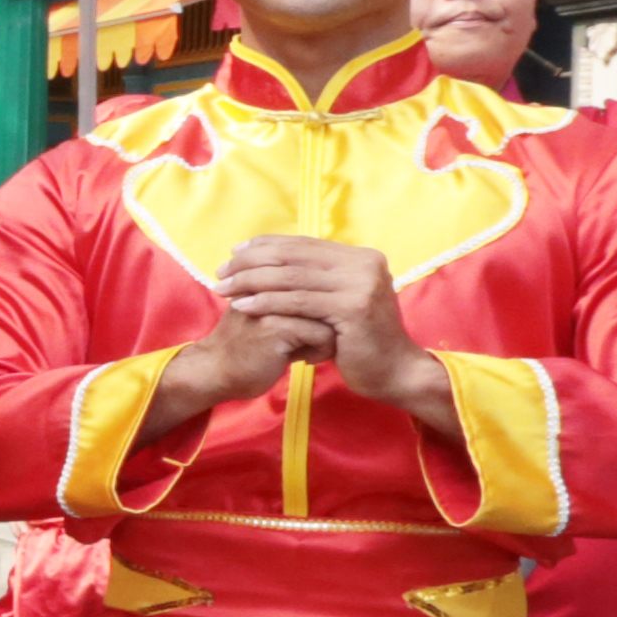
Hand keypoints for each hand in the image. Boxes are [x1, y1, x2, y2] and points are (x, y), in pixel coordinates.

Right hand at [144, 290, 331, 429]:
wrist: (214, 370)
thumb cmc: (245, 344)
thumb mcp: (265, 312)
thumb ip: (290, 298)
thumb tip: (330, 294)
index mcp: (267, 273)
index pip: (315, 273)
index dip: (325, 299)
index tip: (320, 324)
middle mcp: (270, 282)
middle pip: (325, 290)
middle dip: (334, 316)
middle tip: (328, 336)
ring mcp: (273, 303)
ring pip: (329, 312)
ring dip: (330, 335)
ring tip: (318, 348)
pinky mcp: (277, 327)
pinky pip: (322, 333)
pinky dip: (322, 349)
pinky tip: (307, 359)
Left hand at [219, 233, 452, 423]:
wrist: (395, 372)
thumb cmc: (361, 341)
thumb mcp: (340, 302)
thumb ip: (318, 281)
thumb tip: (276, 261)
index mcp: (361, 257)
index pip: (304, 243)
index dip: (266, 246)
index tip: (235, 253)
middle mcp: (364, 264)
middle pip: (294, 256)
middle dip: (252, 262)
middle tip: (221, 272)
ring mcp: (361, 284)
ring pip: (292, 277)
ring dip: (252, 281)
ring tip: (224, 289)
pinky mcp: (354, 308)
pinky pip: (299, 301)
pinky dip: (267, 302)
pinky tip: (244, 306)